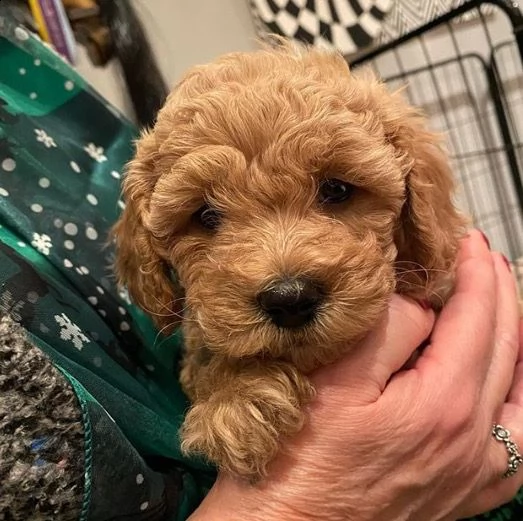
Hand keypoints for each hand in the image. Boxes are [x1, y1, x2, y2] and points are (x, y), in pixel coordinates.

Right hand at [189, 230, 521, 520]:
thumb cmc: (299, 458)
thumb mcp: (335, 380)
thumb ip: (387, 330)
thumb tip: (418, 297)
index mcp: (442, 406)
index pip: (476, 318)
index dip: (476, 274)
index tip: (469, 242)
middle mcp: (474, 442)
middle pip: (507, 348)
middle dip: (501, 294)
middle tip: (487, 259)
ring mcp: (477, 473)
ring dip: (515, 341)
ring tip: (502, 307)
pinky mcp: (467, 493)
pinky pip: (520, 442)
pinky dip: (519, 397)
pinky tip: (507, 383)